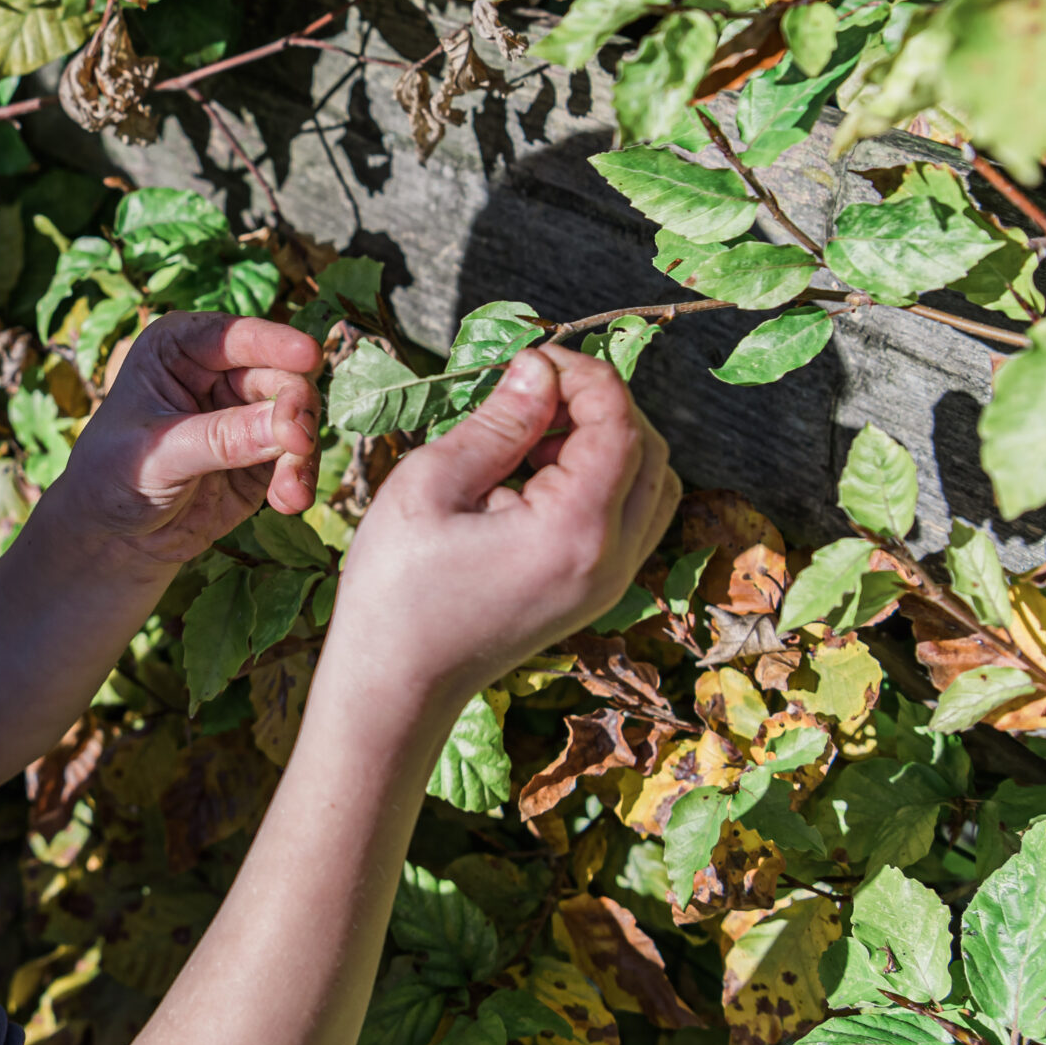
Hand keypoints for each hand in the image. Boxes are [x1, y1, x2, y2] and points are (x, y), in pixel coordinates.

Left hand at [34, 312, 321, 577]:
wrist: (113, 534)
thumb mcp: (160, 455)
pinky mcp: (262, 455)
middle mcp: (217, 372)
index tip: (308, 356)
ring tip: (291, 490)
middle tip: (298, 445)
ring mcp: (244, 413)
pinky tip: (288, 501)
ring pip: (296, 416)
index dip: (276, 342)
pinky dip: (299, 477)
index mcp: (178, 349)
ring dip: (301, 453)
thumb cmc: (113, 476)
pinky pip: (296, 457)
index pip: (235, 336)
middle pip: (278, 375)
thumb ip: (221, 439)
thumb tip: (287, 426)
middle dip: (294, 409)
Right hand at [334, 345, 676, 705]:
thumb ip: (497, 422)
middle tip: (531, 388)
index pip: (619, 425)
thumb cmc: (396, 589)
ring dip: (603, 440)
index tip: (532, 358)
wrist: (396, 686)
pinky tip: (531, 475)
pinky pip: (628, 515)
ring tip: (529, 433)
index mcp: (574, 532)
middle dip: (598, 403)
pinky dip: (598, 478)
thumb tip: (539, 369)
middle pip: (649, 450)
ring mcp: (609, 582)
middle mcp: (611, 560)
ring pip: (649, 483)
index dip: (584, 375)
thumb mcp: (430, 486)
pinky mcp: (595, 591)